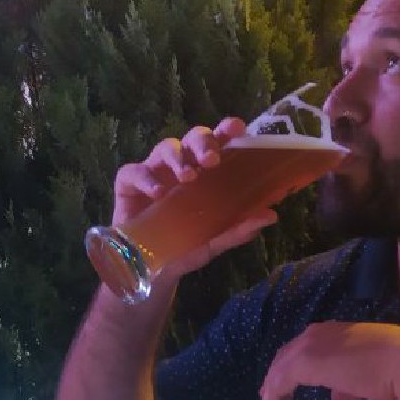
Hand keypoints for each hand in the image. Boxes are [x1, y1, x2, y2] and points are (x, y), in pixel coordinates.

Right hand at [111, 117, 277, 278]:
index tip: (238, 128)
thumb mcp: (213, 242)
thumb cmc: (185, 248)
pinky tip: (157, 193)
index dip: (227, 130)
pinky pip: (134, 171)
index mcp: (206, 174)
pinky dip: (146, 178)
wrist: (151, 272)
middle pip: (193, 138)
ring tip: (188, 177)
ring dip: (178, 158)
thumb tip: (270, 215)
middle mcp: (182, 166)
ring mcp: (155, 172)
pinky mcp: (129, 183)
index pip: (219, 143)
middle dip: (204, 143)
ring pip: (166, 147)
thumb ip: (238, 229)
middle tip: (212, 160)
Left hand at [256, 322, 399, 399]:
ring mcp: (308, 346)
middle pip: (284, 362)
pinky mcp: (303, 362)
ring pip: (278, 374)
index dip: (288, 375)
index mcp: (332, 332)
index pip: (300, 353)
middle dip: (275, 390)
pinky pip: (277, 385)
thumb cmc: (393, 370)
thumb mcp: (365, 378)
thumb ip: (347, 387)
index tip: (282, 398)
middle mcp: (315, 334)